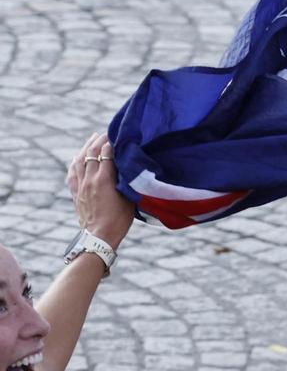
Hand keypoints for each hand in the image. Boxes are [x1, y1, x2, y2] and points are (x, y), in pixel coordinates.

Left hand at [66, 133, 134, 249]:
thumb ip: (126, 179)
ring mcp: (81, 186)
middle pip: (91, 153)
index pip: (105, 153)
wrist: (100, 237)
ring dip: (86, 147)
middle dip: (98, 141)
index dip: (111, 142)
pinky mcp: (76, 193)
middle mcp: (89, 180)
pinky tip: (77, 157)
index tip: (118, 134)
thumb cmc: (120, 219)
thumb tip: (128, 165)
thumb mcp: (129, 197)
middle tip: (106, 133)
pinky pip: (72, 173)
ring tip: (93, 139)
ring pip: (80, 161)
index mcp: (104, 180)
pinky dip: (75, 162)